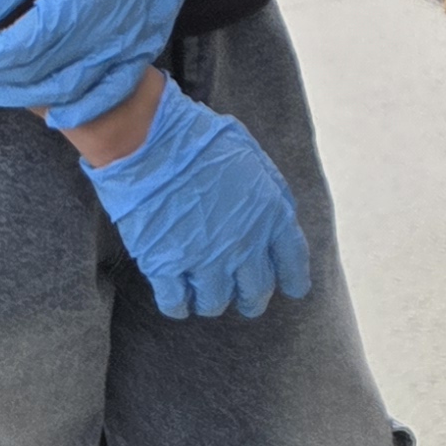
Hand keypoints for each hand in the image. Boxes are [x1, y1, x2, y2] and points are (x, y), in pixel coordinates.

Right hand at [83, 81, 311, 320]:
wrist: (151, 142)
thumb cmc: (200, 139)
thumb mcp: (253, 157)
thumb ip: (269, 190)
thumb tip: (277, 210)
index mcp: (270, 214)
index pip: (293, 261)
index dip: (294, 279)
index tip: (294, 289)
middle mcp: (244, 244)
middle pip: (256, 290)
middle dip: (252, 298)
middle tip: (246, 300)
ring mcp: (205, 259)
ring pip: (216, 302)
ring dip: (212, 301)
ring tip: (205, 295)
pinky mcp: (166, 266)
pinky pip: (176, 303)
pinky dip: (178, 305)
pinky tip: (178, 301)